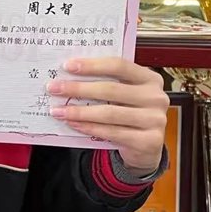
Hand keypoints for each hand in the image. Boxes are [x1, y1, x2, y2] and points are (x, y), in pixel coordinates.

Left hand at [47, 57, 167, 173]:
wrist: (146, 146)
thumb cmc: (129, 113)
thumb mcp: (123, 94)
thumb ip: (105, 83)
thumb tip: (68, 75)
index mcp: (150, 78)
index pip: (119, 65)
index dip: (92, 65)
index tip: (67, 66)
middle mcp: (156, 97)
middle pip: (111, 89)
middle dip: (78, 88)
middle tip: (54, 88)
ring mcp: (155, 120)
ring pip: (109, 113)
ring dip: (79, 112)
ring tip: (58, 110)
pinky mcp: (149, 141)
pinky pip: (112, 133)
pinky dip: (89, 128)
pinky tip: (73, 124)